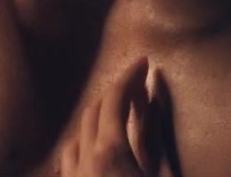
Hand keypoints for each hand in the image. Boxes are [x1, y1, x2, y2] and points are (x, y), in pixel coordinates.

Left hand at [60, 58, 179, 176]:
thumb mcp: (163, 175)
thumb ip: (156, 141)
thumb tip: (153, 104)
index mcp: (109, 153)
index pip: (115, 100)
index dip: (130, 77)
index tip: (143, 63)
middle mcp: (82, 162)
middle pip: (93, 113)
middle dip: (115, 95)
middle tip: (138, 88)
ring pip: (74, 139)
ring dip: (95, 123)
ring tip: (115, 121)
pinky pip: (67, 164)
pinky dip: (82, 149)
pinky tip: (95, 156)